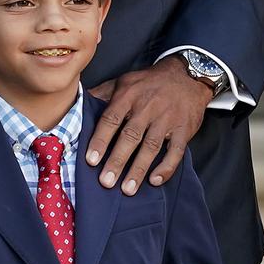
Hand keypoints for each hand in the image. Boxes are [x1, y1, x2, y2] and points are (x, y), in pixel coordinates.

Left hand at [85, 59, 211, 194]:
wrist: (187, 75)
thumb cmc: (149, 83)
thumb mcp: (124, 81)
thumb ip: (102, 95)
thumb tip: (77, 106)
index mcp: (128, 95)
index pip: (111, 119)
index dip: (100, 140)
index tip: (91, 160)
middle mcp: (147, 107)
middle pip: (130, 136)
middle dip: (117, 160)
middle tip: (106, 182)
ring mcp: (167, 118)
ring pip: (151, 146)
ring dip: (138, 169)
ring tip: (127, 189)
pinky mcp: (184, 128)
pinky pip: (176, 150)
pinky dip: (166, 167)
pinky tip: (155, 180)